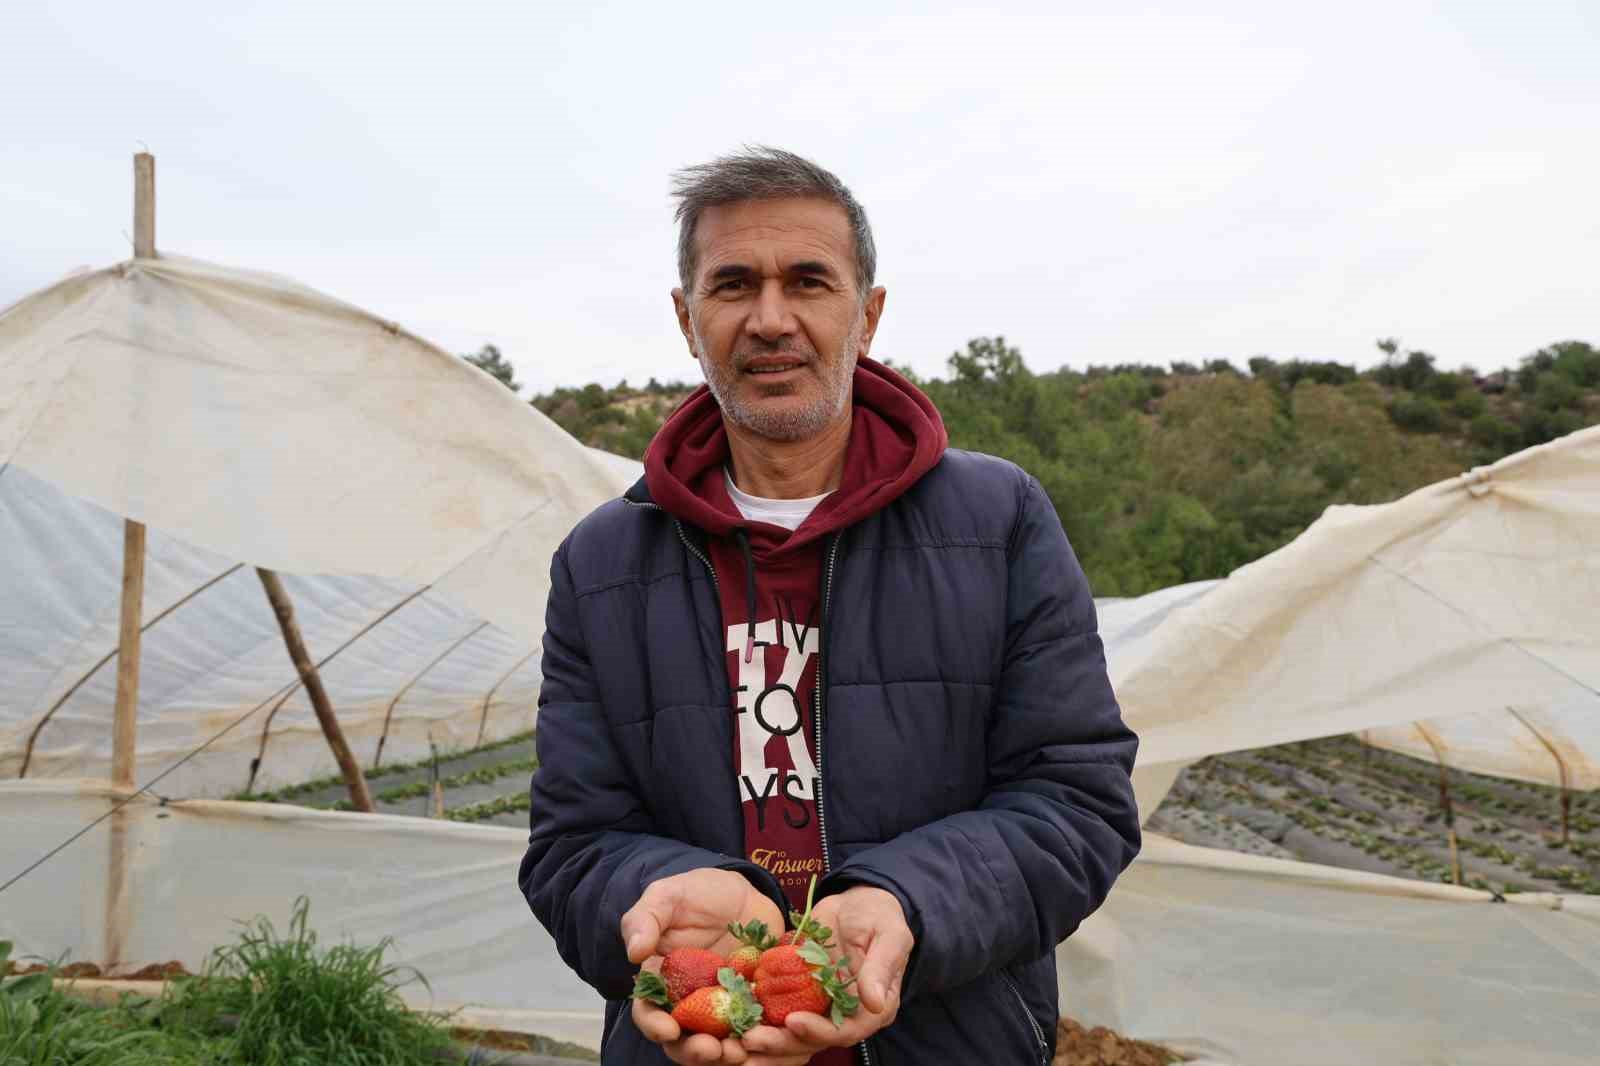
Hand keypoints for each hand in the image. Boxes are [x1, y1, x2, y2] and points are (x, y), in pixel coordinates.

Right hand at [622, 869, 782, 1061]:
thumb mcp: (667, 896)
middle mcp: (689, 1003)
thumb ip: (645, 920)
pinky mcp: (753, 1005)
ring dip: (726, 1054)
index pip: (649, 1012)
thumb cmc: (697, 893)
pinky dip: (760, 1038)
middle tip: (713, 1050)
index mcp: (661, 982)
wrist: (742, 892)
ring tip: (740, 1052)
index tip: (669, 1031)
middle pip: (684, 1039)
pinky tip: (768, 1037)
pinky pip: (755, 1028)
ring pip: (719, 1042)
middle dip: (695, 1052)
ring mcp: (722, 1007)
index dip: (655, 1026)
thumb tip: (634, 953)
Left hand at [738, 886, 912, 1064]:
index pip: (844, 1031)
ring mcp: (818, 1006)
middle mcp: (843, 1015)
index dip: (819, 1031)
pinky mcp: (796, 993)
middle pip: (811, 1039)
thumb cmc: (879, 916)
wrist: (856, 901)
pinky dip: (754, 1014)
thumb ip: (881, 967)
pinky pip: (774, 1009)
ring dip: (764, 1038)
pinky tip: (730, 1018)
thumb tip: (874, 1002)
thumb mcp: (889, 935)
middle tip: (751, 1038)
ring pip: (789, 1032)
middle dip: (781, 1043)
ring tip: (736, 1039)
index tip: (793, 1021)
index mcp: (871, 1009)